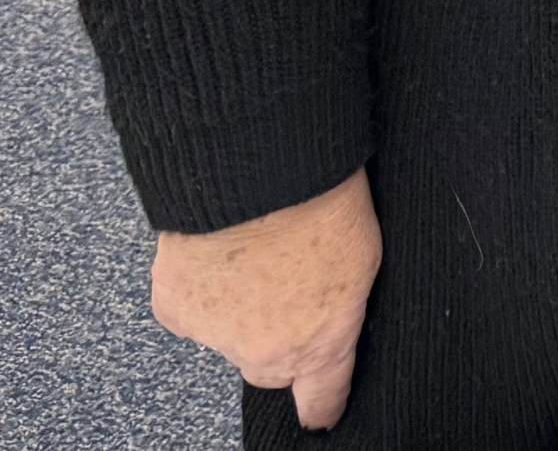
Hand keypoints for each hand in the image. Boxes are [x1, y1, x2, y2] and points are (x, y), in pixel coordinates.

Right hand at [152, 166, 381, 428]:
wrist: (260, 165)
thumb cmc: (323, 194)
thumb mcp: (362, 255)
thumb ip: (340, 304)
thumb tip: (328, 314)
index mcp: (321, 344)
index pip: (321, 400)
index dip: (321, 403)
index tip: (320, 411)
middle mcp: (266, 353)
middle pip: (270, 365)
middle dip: (275, 334)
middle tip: (282, 279)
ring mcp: (217, 336)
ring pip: (227, 333)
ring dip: (235, 301)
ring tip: (251, 246)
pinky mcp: (176, 309)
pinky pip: (188, 307)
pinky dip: (198, 282)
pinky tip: (216, 246)